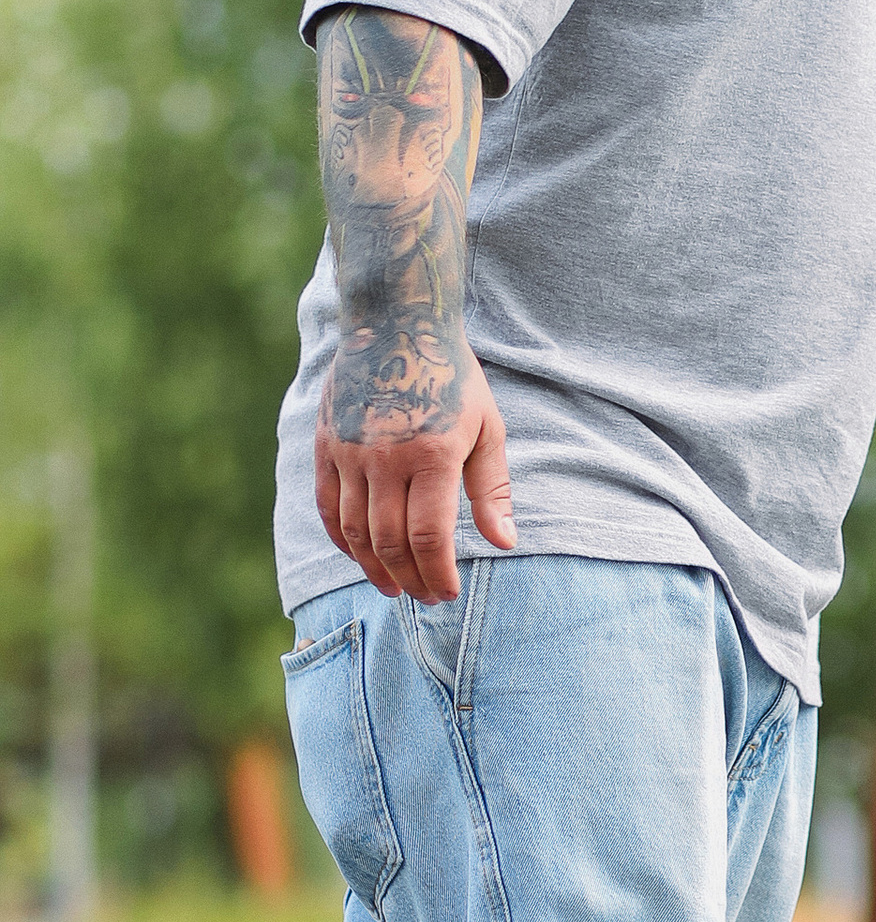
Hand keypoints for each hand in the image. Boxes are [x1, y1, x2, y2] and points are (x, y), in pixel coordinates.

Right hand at [316, 344, 515, 604]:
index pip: (429, 536)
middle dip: (410, 579)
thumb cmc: (453, 378)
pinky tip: (361, 557)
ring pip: (355, 531)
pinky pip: (328, 507)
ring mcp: (349, 452)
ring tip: (395, 587)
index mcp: (432, 454)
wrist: (395, 323)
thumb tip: (503, 543)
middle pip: (390, 541)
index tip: (448, 593)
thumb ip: (492, 489)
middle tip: (426, 598)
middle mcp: (385, 457)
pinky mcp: (325, 446)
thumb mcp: (488, 428)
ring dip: (374, 568)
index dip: (438, 574)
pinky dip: (342, 540)